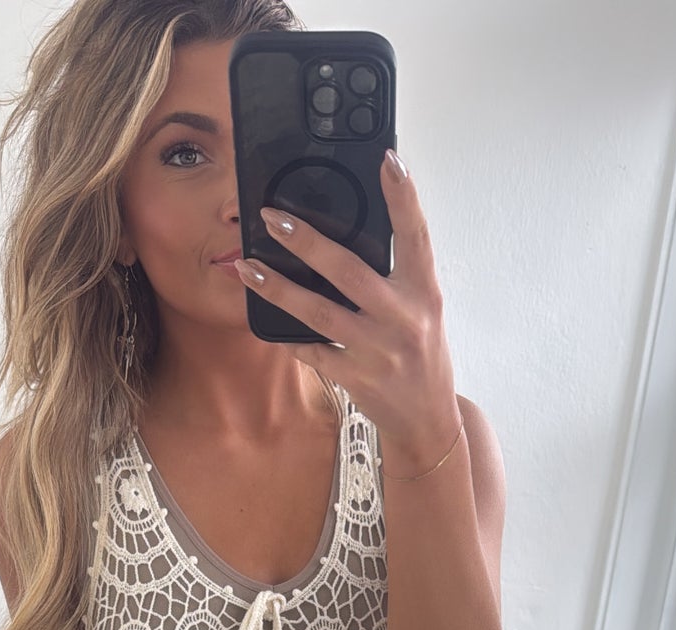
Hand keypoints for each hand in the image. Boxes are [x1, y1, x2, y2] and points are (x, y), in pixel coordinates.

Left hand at [235, 148, 462, 473]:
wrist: (427, 421)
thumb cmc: (421, 356)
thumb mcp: (423, 310)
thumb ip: (398, 274)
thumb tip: (357, 232)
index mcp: (425, 292)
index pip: (416, 236)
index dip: (404, 197)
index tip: (388, 160)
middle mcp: (404, 318)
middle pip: (350, 271)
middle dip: (307, 242)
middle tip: (272, 217)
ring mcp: (378, 351)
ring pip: (320, 313)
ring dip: (279, 288)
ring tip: (247, 267)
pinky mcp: (357, 378)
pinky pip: (313, 352)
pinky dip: (288, 336)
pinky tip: (262, 317)